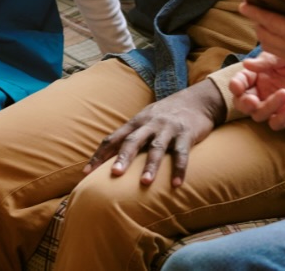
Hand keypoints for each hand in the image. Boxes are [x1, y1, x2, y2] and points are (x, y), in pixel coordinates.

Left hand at [83, 80, 225, 186]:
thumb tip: (107, 158)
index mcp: (136, 122)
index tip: (87, 173)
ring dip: (150, 165)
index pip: (113, 138)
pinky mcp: (186, 134)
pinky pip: (182, 153)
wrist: (197, 100)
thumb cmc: (166, 114)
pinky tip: (177, 184)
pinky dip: (180, 169)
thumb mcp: (146, 119)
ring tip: (145, 182)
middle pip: (133, 141)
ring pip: (157, 147)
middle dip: (123, 157)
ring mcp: (168, 129)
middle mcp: (150, 124)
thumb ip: (130, 136)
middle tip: (114, 174)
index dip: (100, 154)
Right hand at [230, 52, 284, 129]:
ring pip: (259, 115)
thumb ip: (268, 61)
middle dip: (244, 103)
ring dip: (268, 107)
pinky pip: (277, 124)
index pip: (241, 82)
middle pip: (244, 103)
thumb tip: (246, 64)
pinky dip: (280, 118)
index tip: (237, 86)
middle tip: (252, 101)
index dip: (236, 85)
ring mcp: (277, 105)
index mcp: (261, 74)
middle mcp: (265, 91)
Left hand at [239, 0, 284, 93]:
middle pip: (267, 37)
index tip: (244, 2)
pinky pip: (282, 54)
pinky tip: (279, 33)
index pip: (273, 23)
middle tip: (250, 6)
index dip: (257, 12)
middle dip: (257, 22)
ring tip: (261, 18)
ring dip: (263, 33)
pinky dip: (274, 42)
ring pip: (273, 47)